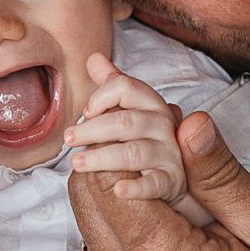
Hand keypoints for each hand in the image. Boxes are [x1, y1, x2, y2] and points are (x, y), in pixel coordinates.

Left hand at [65, 55, 204, 223]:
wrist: (180, 176)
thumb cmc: (148, 140)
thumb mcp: (135, 110)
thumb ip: (115, 86)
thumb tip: (94, 59)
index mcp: (151, 105)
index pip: (126, 88)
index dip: (102, 96)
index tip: (86, 111)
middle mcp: (163, 126)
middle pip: (125, 120)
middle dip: (92, 129)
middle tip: (69, 138)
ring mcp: (169, 155)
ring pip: (133, 152)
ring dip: (102, 157)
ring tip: (78, 163)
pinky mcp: (172, 182)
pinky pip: (155, 184)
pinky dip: (137, 187)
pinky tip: (119, 190)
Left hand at [68, 110, 249, 250]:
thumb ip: (220, 175)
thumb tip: (186, 123)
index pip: (106, 177)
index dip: (112, 127)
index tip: (124, 92)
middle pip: (83, 196)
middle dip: (102, 146)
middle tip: (131, 113)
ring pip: (87, 225)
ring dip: (107, 182)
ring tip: (149, 154)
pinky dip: (118, 220)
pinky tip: (154, 203)